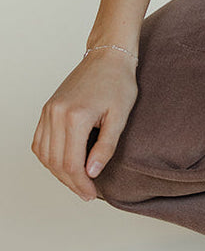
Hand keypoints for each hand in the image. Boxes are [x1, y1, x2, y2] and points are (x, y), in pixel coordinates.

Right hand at [32, 49, 138, 200]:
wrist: (107, 56)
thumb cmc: (118, 82)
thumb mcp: (120, 116)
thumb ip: (106, 146)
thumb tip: (92, 173)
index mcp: (75, 116)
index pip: (72, 164)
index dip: (81, 184)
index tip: (92, 194)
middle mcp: (56, 114)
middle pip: (56, 163)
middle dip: (71, 183)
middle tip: (87, 193)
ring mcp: (48, 110)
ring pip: (44, 155)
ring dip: (58, 173)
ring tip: (77, 181)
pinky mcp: (47, 108)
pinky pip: (39, 141)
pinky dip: (48, 157)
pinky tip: (63, 164)